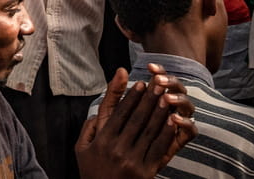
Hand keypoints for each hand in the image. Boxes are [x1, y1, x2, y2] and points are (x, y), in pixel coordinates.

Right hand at [75, 66, 196, 178]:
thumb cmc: (92, 172)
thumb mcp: (81, 149)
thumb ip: (88, 128)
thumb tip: (98, 111)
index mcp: (102, 141)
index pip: (119, 113)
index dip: (131, 97)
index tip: (139, 84)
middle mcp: (117, 149)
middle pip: (136, 119)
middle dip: (148, 99)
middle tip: (157, 84)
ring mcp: (133, 161)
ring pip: (149, 131)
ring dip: (159, 112)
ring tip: (166, 97)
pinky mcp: (146, 172)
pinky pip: (158, 148)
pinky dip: (166, 133)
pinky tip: (172, 121)